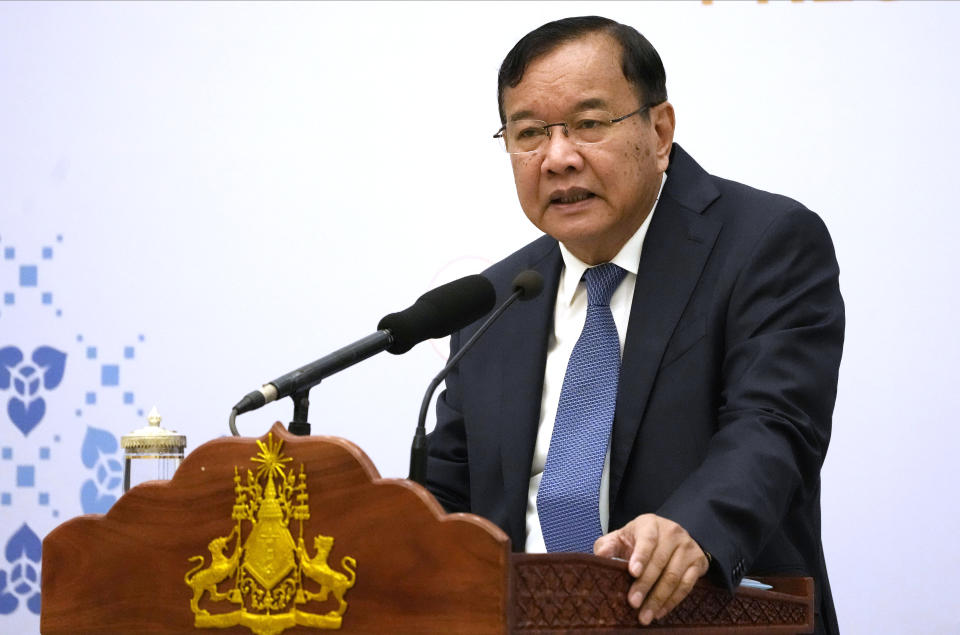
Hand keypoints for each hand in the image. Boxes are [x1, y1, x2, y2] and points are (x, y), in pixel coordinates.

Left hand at [594, 513, 708, 625]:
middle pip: (660, 562)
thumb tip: (600, 555)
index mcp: (651, 524)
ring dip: (659, 598)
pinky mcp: (699, 562)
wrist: (669, 537)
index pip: (647, 540)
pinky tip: (660, 611)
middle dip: (646, 585)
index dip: (641, 556)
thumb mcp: (622, 537)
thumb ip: (608, 545)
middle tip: (633, 603)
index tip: (632, 573)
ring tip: (645, 615)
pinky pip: (687, 585)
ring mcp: (688, 547)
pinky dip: (673, 601)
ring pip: (674, 576)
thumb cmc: (639, 540)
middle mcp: (673, 532)